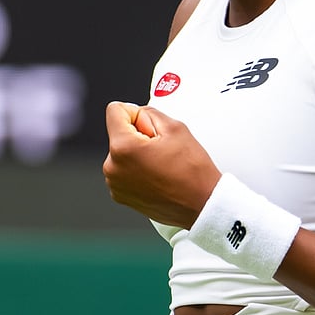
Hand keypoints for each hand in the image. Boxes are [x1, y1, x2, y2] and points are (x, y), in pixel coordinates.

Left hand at [103, 102, 221, 228]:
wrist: (202, 204)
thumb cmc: (192, 171)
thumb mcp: (175, 127)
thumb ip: (149, 112)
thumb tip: (136, 114)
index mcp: (122, 148)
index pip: (115, 110)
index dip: (135, 113)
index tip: (150, 126)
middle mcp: (112, 168)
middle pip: (119, 133)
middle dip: (138, 135)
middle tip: (162, 150)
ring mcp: (115, 184)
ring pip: (122, 152)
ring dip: (138, 153)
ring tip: (162, 165)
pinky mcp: (121, 196)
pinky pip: (124, 171)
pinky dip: (137, 170)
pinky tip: (158, 176)